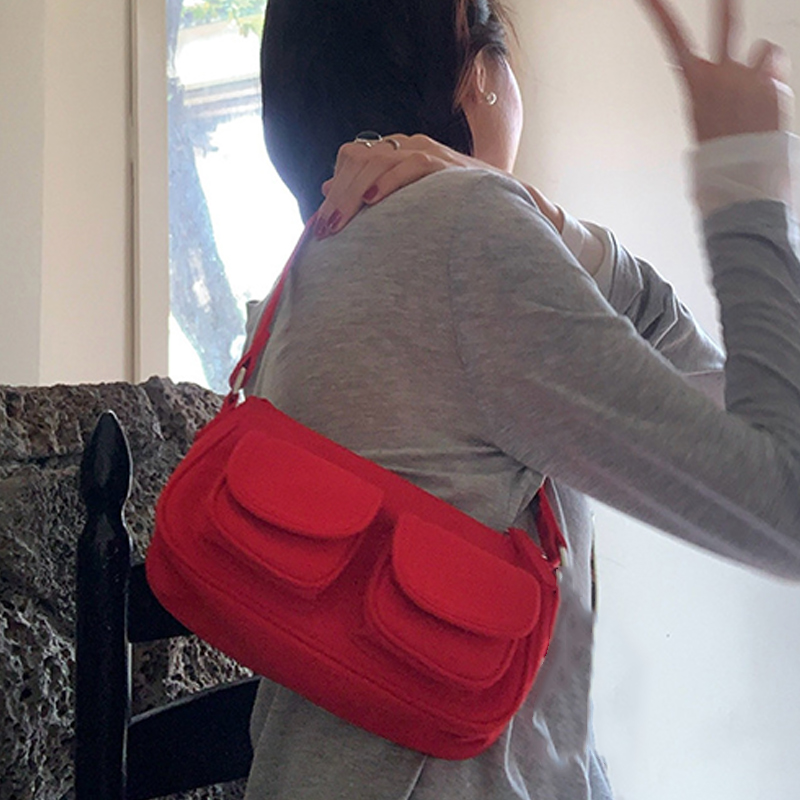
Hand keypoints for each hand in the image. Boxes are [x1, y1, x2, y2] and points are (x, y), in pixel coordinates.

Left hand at [316, 134, 564, 236]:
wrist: (506, 206)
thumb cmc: (453, 210)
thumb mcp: (407, 201)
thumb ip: (371, 193)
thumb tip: (326, 189)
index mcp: (398, 151)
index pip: (353, 156)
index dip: (335, 186)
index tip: (321, 221)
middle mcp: (410, 144)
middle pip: (360, 158)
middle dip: (339, 196)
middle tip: (323, 230)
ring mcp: (428, 151)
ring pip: (378, 160)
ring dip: (354, 193)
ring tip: (338, 222)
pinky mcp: (445, 164)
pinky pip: (411, 165)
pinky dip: (388, 182)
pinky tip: (371, 201)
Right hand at [640, 0, 793, 142]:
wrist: (742, 172)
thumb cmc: (720, 151)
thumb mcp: (706, 116)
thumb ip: (722, 85)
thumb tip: (750, 60)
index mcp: (696, 85)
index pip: (673, 42)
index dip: (660, 15)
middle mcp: (721, 75)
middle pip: (725, 26)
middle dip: (725, 5)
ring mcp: (747, 76)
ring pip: (762, 49)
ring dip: (761, 63)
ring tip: (756, 89)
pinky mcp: (772, 82)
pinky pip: (777, 68)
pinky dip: (774, 78)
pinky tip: (766, 98)